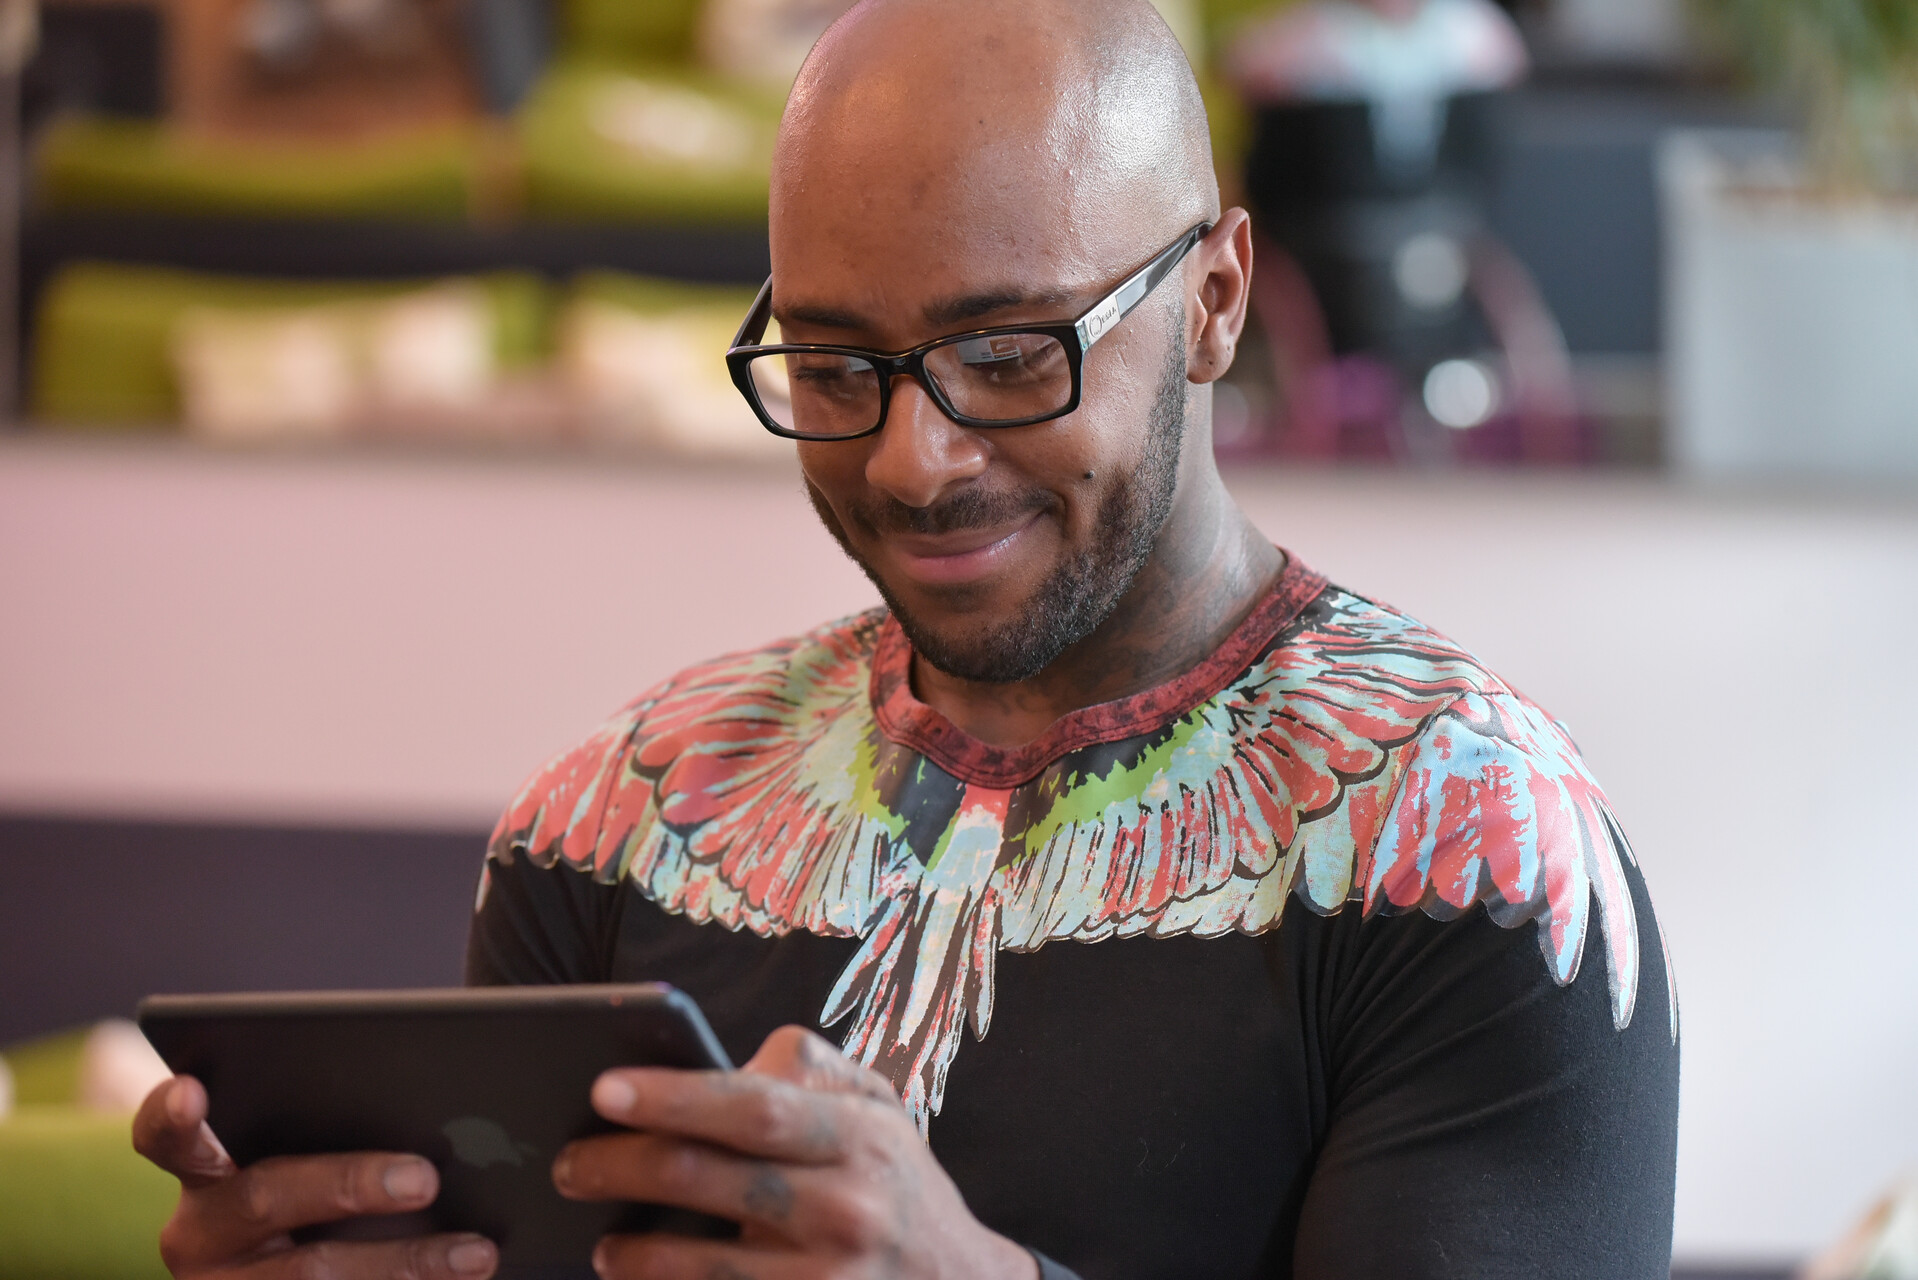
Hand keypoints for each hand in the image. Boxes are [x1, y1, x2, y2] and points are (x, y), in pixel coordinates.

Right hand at [133, 1075, 498, 1278]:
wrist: (287, 1274)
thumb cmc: (323, 1195)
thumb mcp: (309, 1160)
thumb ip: (337, 1129)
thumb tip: (432, 1105)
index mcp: (202, 1173)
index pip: (165, 1136)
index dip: (171, 1115)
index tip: (191, 1092)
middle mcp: (200, 1237)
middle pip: (265, 1197)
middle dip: (349, 1183)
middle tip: (425, 1176)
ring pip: (310, 1276)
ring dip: (404, 1264)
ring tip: (478, 1251)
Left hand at [552, 1026, 1037, 1278]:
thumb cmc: (895, 1179)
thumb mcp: (876, 1107)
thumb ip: (804, 1071)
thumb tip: (710, 1062)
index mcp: (859, 1134)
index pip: (754, 1106)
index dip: (674, 1097)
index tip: (605, 1088)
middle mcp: (848, 1205)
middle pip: (711, 1179)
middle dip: (623, 1167)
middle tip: (567, 1163)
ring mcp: (831, 1277)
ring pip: (704, 1263)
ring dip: (634, 1251)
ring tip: (600, 1238)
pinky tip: (638, 1276)